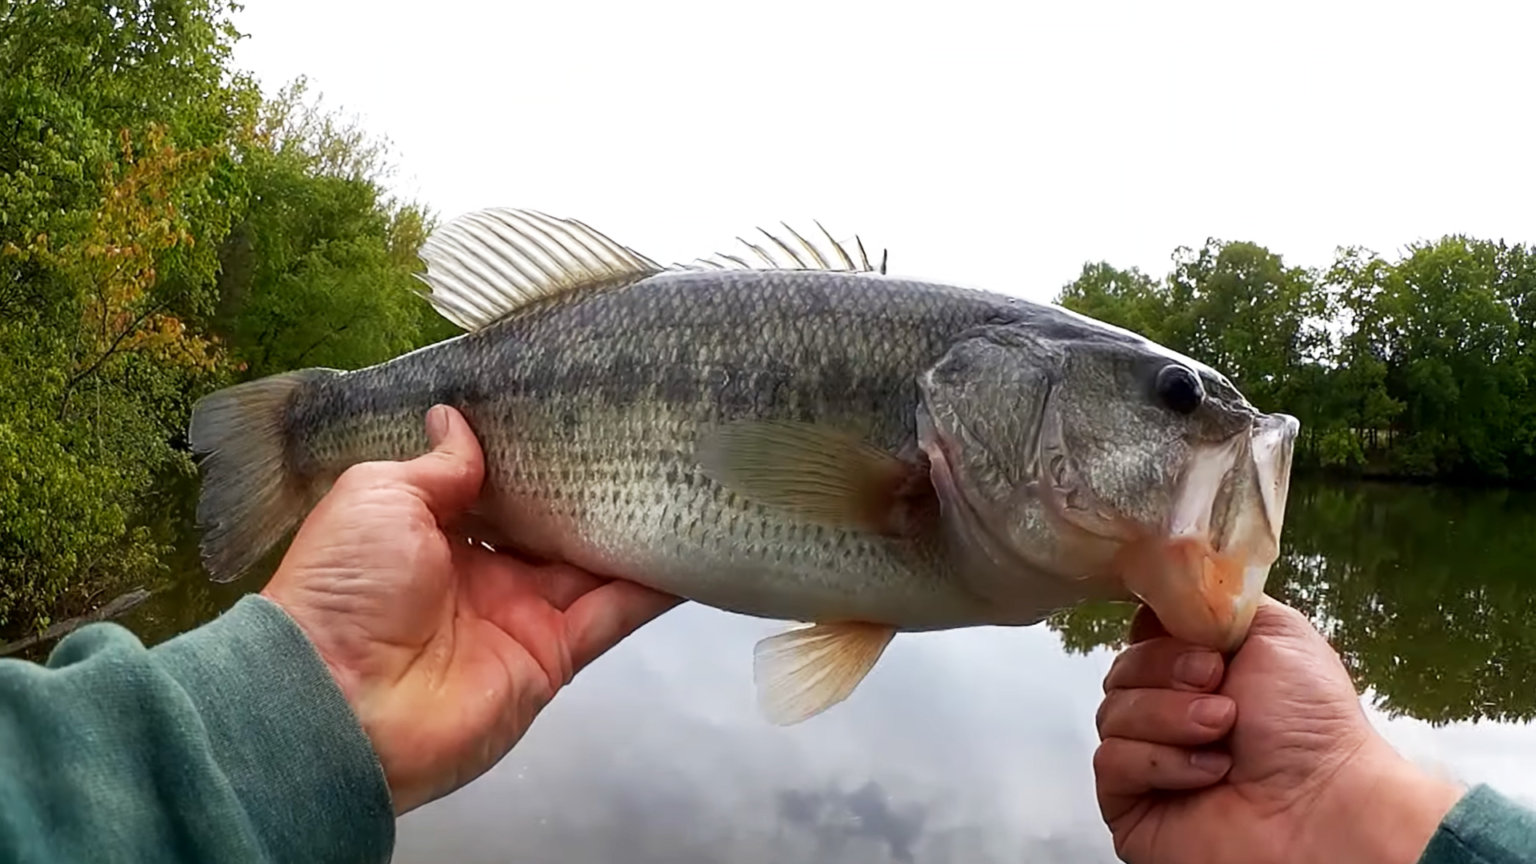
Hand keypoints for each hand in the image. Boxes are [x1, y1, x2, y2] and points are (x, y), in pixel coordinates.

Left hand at [261, 405, 681, 813]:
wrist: (340, 705)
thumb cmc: (345, 587)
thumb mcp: (377, 498)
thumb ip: (436, 466)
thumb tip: (457, 419)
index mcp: (432, 532)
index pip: (496, 487)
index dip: (531, 454)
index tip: (574, 409)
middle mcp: (482, 572)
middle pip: (552, 524)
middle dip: (591, 487)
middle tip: (644, 433)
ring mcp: (522, 616)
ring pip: (592, 565)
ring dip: (632, 529)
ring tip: (683, 477)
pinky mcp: (553, 656)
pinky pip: (613, 614)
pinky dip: (653, 586)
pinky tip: (691, 547)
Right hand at [1092, 596, 1464, 863]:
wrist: (1321, 802)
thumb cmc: (1313, 726)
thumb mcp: (1276, 630)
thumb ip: (1214, 601)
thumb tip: (1168, 593)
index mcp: (1197, 672)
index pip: (1139, 636)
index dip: (1162, 635)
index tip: (1208, 647)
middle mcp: (1170, 713)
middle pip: (1120, 670)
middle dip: (1168, 675)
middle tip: (1221, 691)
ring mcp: (1148, 759)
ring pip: (1111, 712)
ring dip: (1171, 718)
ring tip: (1221, 734)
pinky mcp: (1130, 802)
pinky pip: (1111, 760)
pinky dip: (1160, 761)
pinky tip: (1207, 773)